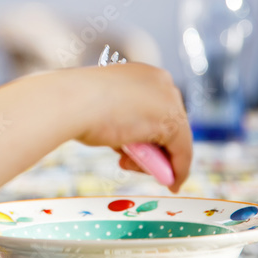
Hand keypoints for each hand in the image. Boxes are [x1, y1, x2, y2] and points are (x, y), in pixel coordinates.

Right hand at [60, 63, 191, 193]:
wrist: (75, 102)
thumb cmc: (78, 103)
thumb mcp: (103, 106)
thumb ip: (122, 118)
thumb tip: (130, 140)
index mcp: (142, 74)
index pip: (154, 107)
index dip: (147, 133)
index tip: (136, 150)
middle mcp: (161, 81)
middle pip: (167, 122)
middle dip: (153, 148)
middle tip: (131, 163)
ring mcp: (170, 100)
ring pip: (174, 139)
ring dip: (156, 161)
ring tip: (127, 164)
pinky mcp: (174, 122)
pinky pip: (182, 152)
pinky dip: (178, 171)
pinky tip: (171, 184)